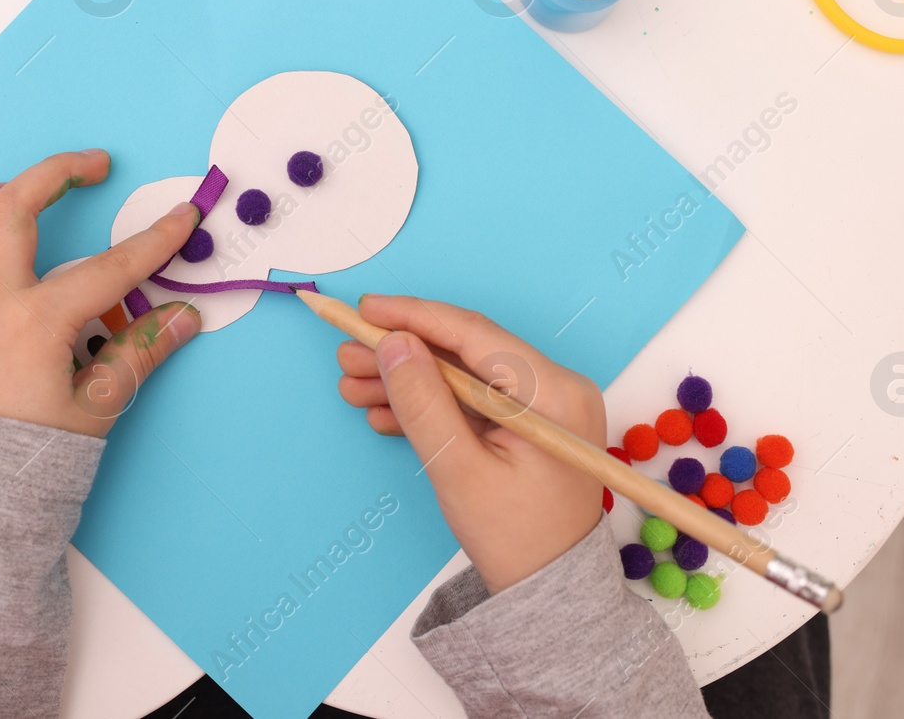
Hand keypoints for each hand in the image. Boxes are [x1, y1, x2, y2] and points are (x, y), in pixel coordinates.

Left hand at [0, 149, 201, 436]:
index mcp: (36, 321)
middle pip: (10, 210)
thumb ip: (142, 352)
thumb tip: (183, 318)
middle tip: (92, 164)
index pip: (110, 268)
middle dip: (55, 173)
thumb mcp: (100, 405)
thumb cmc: (32, 458)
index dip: (153, 241)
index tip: (183, 217)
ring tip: (6, 192)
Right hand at [336, 294, 607, 594]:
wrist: (548, 593)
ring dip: (407, 380)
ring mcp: (543, 406)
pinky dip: (429, 404)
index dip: (413, 317)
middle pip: (464, 352)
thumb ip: (423, 402)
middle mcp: (556, 388)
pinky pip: (472, 400)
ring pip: (462, 375)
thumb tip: (393, 343)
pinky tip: (384, 411)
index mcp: (554, 392)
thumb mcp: (458, 469)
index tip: (364, 310)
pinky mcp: (526, 424)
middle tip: (346, 356)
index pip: (474, 333)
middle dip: (401, 353)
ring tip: (353, 386)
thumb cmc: (514, 539)